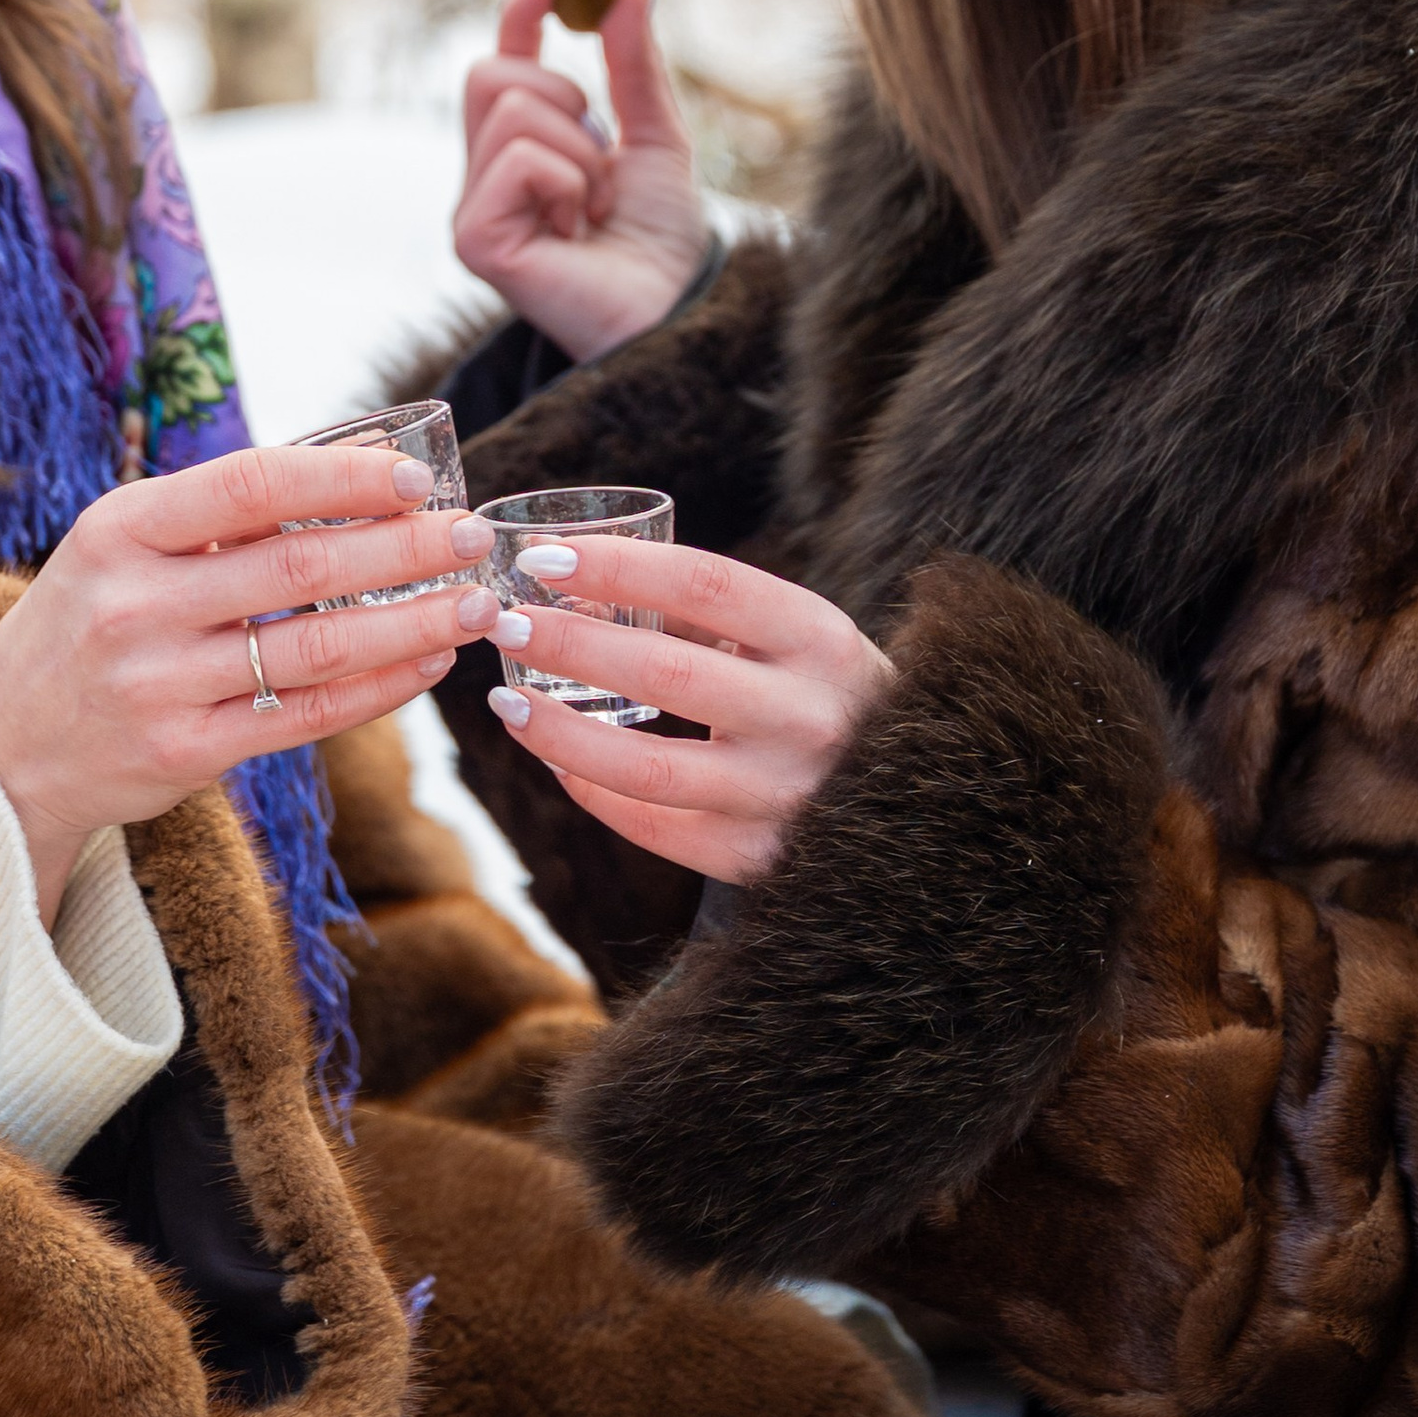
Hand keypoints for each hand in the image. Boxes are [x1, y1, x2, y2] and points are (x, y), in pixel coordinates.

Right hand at [0, 442, 504, 924]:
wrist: (0, 749)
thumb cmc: (86, 624)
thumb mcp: (120, 547)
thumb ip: (221, 514)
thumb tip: (361, 464)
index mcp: (119, 529)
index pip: (252, 485)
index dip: (344, 477)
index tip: (417, 477)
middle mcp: (135, 605)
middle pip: (302, 568)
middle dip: (407, 548)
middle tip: (474, 536)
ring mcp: (160, 685)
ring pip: (319, 647)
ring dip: (415, 621)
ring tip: (478, 603)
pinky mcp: (187, 752)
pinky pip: (308, 716)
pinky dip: (381, 687)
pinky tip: (428, 661)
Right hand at [453, 0, 710, 360]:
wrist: (674, 310)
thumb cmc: (662, 239)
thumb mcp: (655, 131)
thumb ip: (634, 59)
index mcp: (522, 148)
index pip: (503, 58)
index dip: (520, 9)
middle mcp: (485, 175)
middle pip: (489, 72)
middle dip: (563, 95)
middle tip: (599, 154)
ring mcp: (471, 207)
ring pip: (512, 109)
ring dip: (579, 151)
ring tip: (593, 208)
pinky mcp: (473, 237)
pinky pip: (519, 159)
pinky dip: (566, 183)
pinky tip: (575, 230)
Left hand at [479, 533, 890, 883]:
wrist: (911, 798)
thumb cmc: (823, 694)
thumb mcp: (790, 636)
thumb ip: (699, 609)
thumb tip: (580, 587)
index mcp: (823, 641)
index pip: (707, 585)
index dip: (617, 567)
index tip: (545, 558)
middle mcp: (811, 718)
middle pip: (666, 673)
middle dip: (569, 643)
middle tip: (506, 622)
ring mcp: (785, 797)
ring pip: (645, 768)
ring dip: (560, 731)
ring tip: (508, 701)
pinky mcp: (757, 858)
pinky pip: (652, 828)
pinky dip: (593, 791)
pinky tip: (556, 760)